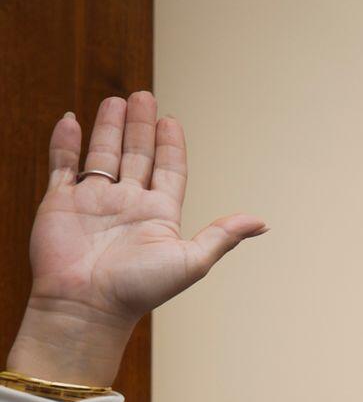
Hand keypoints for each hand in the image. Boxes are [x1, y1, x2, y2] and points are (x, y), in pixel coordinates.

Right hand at [13, 93, 266, 385]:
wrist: (86, 305)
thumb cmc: (139, 289)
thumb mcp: (192, 260)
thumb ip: (223, 235)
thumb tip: (263, 223)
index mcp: (159, 215)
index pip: (169, 170)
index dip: (171, 145)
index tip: (171, 121)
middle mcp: (127, 204)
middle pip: (136, 155)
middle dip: (139, 127)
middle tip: (143, 96)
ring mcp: (93, 202)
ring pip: (102, 155)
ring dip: (108, 128)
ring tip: (115, 101)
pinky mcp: (61, 203)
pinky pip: (63, 165)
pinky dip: (66, 142)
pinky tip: (71, 121)